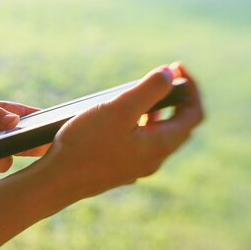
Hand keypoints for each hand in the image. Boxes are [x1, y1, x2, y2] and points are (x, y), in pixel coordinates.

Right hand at [38, 62, 203, 200]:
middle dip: (175, 97)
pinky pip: (140, 144)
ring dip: (156, 111)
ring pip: (158, 135)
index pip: (194, 113)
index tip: (176, 67)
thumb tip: (170, 74)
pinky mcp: (119, 169)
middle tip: (161, 75)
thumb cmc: (86, 144)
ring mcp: (136, 166)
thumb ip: (149, 89)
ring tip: (139, 93)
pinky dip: (139, 125)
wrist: (56, 181)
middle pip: (179, 125)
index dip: (191, 87)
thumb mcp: (119, 109)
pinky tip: (118, 118)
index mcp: (161, 145)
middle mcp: (153, 159)